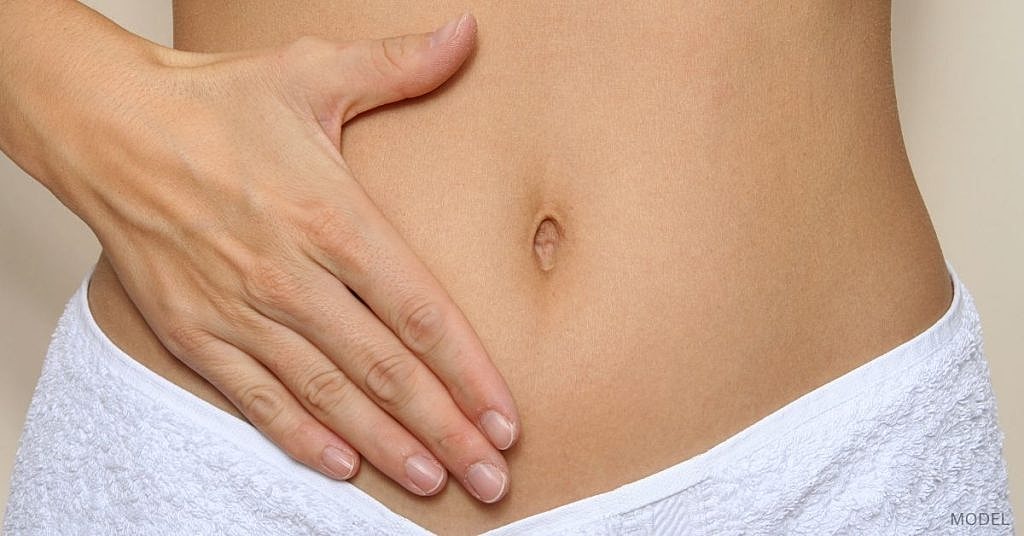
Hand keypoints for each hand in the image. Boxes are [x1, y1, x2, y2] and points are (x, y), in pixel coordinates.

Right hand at [64, 12, 517, 502]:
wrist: (108, 127)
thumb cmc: (217, 103)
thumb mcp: (312, 72)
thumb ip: (398, 64)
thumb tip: (469, 32)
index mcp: (332, 218)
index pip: (419, 312)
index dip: (469, 371)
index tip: (507, 417)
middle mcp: (292, 277)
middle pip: (385, 370)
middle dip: (445, 430)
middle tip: (491, 478)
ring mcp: (241, 311)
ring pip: (328, 395)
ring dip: (387, 446)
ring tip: (435, 483)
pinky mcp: (195, 332)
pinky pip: (256, 397)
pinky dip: (300, 436)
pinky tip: (342, 466)